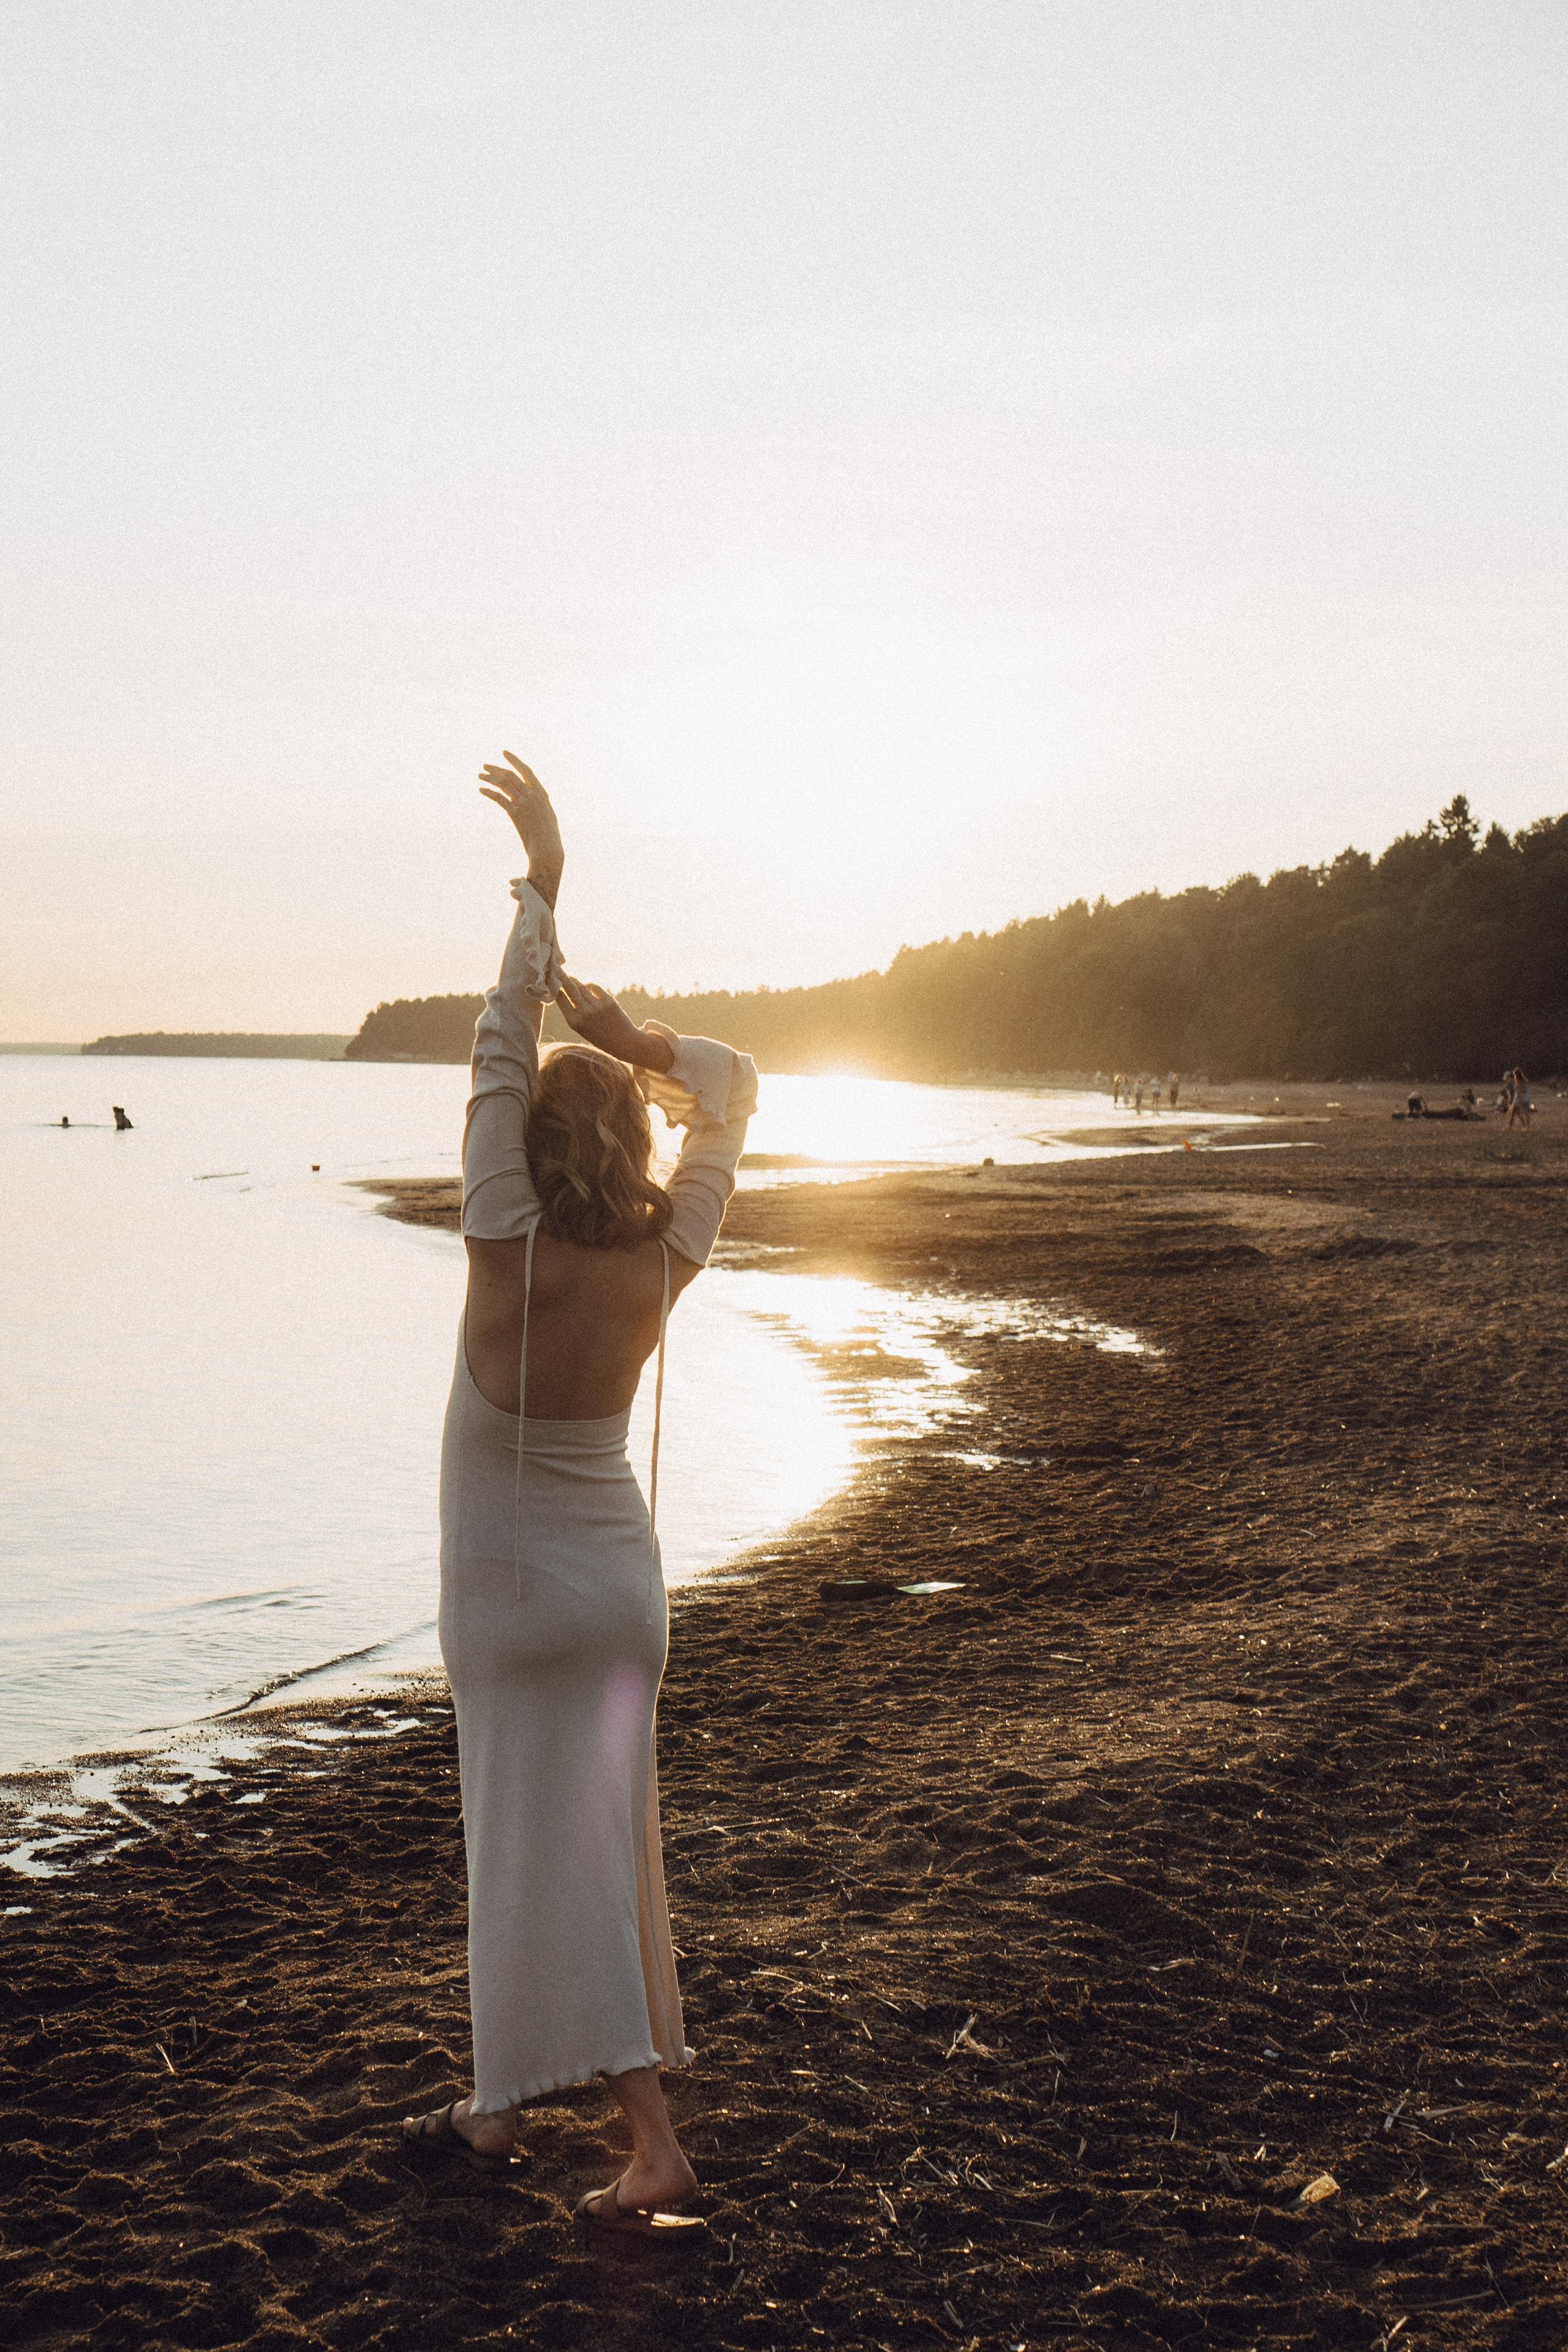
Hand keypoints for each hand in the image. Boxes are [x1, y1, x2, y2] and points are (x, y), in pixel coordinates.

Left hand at [478, 752, 563, 896]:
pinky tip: (481, 790)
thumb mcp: (547, 814)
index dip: (514, 760)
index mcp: (541, 793)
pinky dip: (488, 792)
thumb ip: (538, 802)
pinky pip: (498, 797)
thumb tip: (529, 796)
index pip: (526, 770)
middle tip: (484, 766)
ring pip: (503, 783)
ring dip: (489, 778)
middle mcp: (532, 795)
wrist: (547, 849)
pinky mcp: (515, 813)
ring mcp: (523, 803)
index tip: (504, 753)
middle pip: (511, 775)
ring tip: (480, 776)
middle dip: (496, 768)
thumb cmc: (548, 835)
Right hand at [555, 975, 673, 1072]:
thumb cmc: (599, 1035)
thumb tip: (564, 991)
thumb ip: (572, 1012)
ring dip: (575, 980)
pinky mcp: (608, 1001)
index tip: (552, 980)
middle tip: (557, 968)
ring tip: (571, 978)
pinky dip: (589, 985)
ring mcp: (596, 1006)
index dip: (555, 987)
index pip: (560, 998)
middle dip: (562, 976)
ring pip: (581, 986)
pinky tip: (587, 986)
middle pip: (569, 987)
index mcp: (574, 1022)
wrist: (622, 1042)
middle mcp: (584, 1013)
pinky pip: (594, 986)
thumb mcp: (581, 1028)